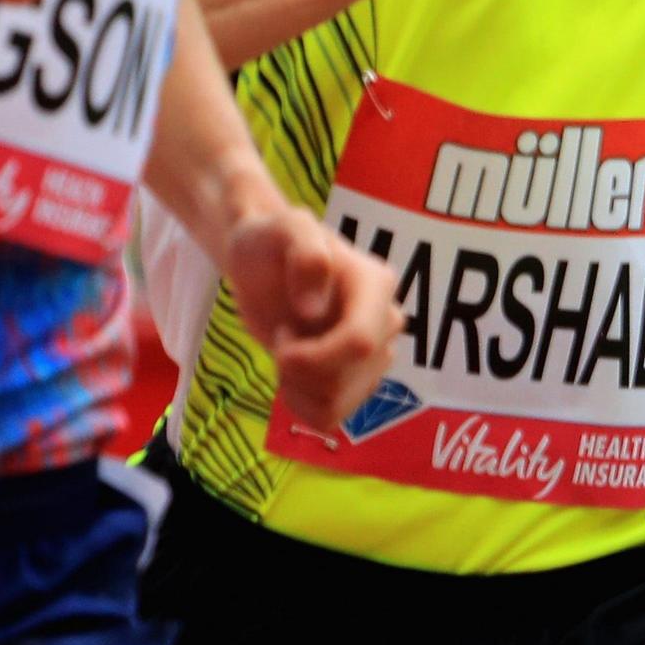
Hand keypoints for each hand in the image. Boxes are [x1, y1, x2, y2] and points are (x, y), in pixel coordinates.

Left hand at [223, 206, 399, 438]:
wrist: (259, 262)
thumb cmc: (271, 241)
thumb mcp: (283, 226)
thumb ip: (306, 254)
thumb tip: (313, 309)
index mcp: (376, 286)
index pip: (361, 343)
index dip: (315, 352)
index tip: (284, 330)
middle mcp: (385, 323)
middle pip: (348, 379)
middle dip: (300, 367)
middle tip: (283, 333)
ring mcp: (374, 355)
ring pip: (339, 402)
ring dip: (297, 385)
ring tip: (289, 348)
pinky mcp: (353, 379)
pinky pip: (330, 417)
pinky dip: (300, 404)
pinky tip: (290, 375)